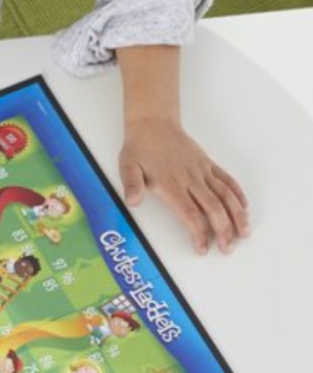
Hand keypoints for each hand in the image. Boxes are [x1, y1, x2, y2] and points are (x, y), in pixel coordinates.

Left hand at [120, 119, 248, 253]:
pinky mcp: (207, 164)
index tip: (203, 248)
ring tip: (244, 233)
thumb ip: (132, 186)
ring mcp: (202, 171)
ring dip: (237, 215)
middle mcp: (191, 179)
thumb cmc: (139, 149)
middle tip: (228, 248)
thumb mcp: (128, 168)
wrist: (153, 124)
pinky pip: (227, 180)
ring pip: (226, 195)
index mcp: (172, 185)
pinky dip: (237, 194)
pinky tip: (244, 207)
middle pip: (214, 208)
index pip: (191, 214)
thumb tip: (132, 201)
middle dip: (224, 230)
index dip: (199, 233)